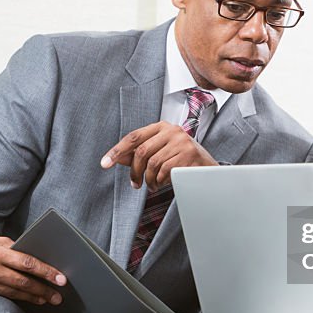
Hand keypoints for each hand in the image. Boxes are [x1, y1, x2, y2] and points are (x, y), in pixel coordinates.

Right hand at [0, 236, 66, 304]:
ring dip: (32, 298)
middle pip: (23, 282)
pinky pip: (0, 298)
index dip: (46, 272)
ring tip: (45, 299)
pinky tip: (26, 301)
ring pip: (13, 293)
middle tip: (58, 296)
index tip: (60, 279)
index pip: (27, 263)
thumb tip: (35, 257)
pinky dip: (15, 299)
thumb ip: (13, 248)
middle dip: (43, 290)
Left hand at [99, 121, 217, 188]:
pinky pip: (165, 171)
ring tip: (152, 185)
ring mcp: (181, 141)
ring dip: (149, 180)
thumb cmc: (181, 160)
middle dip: (135, 171)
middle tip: (135, 184)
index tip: (105, 163)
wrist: (208, 168)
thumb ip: (138, 154)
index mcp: (161, 127)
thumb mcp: (159, 153)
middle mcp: (171, 130)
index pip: (133, 137)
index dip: (117, 151)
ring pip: (152, 163)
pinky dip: (160, 181)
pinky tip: (163, 183)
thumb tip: (116, 157)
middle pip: (141, 151)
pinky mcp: (189, 154)